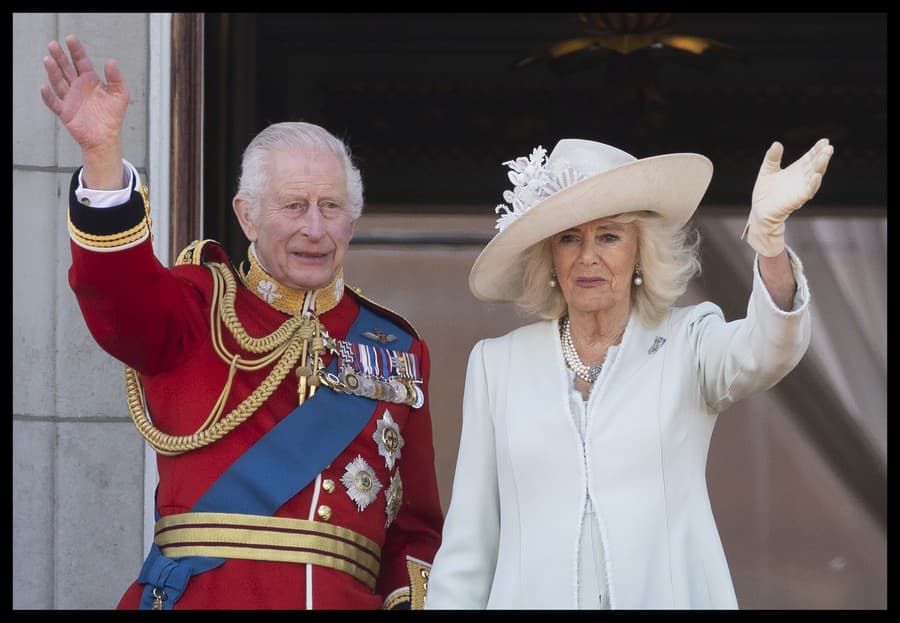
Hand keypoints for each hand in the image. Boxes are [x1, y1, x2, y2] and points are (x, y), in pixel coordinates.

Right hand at [39, 35, 128, 185]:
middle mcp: (78, 87)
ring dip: (53, 72)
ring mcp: (70, 98)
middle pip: (66, 68)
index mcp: (90, 80)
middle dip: (60, 56)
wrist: (106, 137)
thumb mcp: (120, 95)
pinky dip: (48, 96)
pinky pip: (54, 103)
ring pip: (59, 82)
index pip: (81, 61)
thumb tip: (111, 61)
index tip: (70, 39)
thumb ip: (116, 78)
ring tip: (48, 60)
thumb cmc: (113, 116)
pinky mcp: (65, 112)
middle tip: (53, 44)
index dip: (76, 50)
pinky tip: (44, 87)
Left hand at [741, 138, 833, 256]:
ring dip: (820, 166)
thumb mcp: (767, 171)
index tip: (824, 140)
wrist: (760, 211)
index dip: (816, 150)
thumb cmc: (765, 193)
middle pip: (814, 165)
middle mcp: (801, 179)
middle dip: (822, 156)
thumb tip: (777, 143)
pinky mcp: (797, 200)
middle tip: (828, 146)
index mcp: (795, 170)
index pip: (809, 158)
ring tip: (825, 156)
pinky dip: (813, 184)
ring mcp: (800, 189)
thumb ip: (772, 158)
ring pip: (814, 176)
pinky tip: (816, 176)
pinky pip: (808, 191)